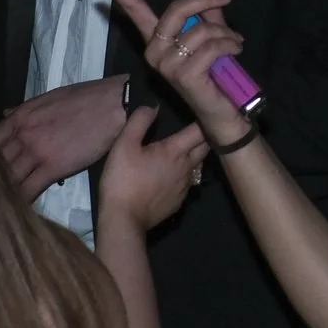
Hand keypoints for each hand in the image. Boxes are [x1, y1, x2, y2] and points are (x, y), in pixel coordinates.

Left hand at [0, 75, 131, 199]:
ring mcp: (37, 151)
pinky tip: (14, 210)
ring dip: (2, 190)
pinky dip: (20, 200)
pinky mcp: (53, 167)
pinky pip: (29, 188)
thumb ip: (25, 108)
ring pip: (9, 177)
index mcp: (21, 116)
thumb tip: (5, 113)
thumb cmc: (88, 96)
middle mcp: (23, 134)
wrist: (115, 103)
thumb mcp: (51, 96)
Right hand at [96, 104, 211, 235]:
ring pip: (197, 166)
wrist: (124, 219)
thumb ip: (139, 122)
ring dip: (194, 157)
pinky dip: (183, 176)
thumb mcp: (124, 145)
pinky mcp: (179, 202)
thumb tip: (153, 107)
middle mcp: (187, 167)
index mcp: (176, 151)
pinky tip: (171, 175)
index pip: (201, 130)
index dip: (203, 119)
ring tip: (184, 150)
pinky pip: (187, 183)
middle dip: (204, 136)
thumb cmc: (123, 180)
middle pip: (205, 147)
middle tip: (196, 128)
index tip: (201, 111)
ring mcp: (185, 187)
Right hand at [97, 0, 253, 147]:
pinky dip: (230, 44)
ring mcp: (167, 66)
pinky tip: (235, 51)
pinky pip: (211, 46)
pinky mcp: (184, 76)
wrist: (224, 109)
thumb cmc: (216, 72)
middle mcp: (156, 53)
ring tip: (235, 42)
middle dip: (205, 0)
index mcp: (158, 41)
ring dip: (226, 32)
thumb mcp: (213, 33)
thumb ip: (207, 9)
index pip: (136, 13)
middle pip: (176, 10)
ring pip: (201, 30)